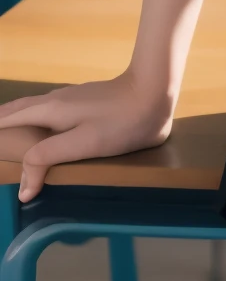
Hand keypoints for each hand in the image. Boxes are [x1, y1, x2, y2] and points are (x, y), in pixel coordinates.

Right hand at [0, 73, 175, 202]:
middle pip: (18, 109)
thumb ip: (47, 159)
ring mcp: (71, 98)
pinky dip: (33, 117)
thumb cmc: (119, 121)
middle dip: (0, 121)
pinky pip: (48, 109)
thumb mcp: (82, 143)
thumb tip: (22, 189)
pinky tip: (42, 128)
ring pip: (34, 107)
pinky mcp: (85, 101)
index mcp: (50, 110)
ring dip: (15, 118)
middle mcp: (55, 100)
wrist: (155, 91)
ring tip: (6, 133)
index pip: (9, 118)